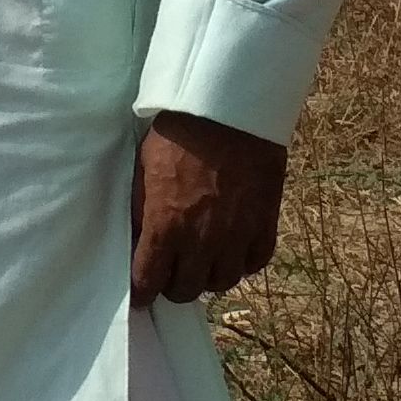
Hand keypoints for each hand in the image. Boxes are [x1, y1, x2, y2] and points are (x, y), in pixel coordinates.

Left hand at [131, 111, 288, 301]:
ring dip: (208, 275)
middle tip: (171, 269)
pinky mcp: (265, 225)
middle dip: (173, 284)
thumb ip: (140, 210)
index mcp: (165, 226)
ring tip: (202, 259)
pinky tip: (232, 248)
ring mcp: (236, 236)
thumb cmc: (178, 134)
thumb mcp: (144, 169)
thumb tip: (136, 241)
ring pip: (221, 283)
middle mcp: (201, 240)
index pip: (148, 282)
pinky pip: (254, 263)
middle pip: (185, 290)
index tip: (141, 290)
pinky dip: (242, 262)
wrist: (229, 110)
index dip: (142, 290)